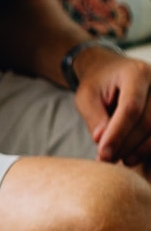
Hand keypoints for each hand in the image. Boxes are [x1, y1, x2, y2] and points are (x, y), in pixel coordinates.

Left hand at [74, 48, 150, 167]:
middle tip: (107, 159)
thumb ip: (95, 117)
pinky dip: (148, 147)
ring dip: (140, 150)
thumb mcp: (86, 97)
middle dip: (127, 145)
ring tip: (119, 159)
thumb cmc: (97, 84)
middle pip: (148, 121)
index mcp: (136, 74)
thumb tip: (102, 141)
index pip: (131, 107)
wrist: (112, 71)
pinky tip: (134, 156)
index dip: (118, 134)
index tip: (103, 154)